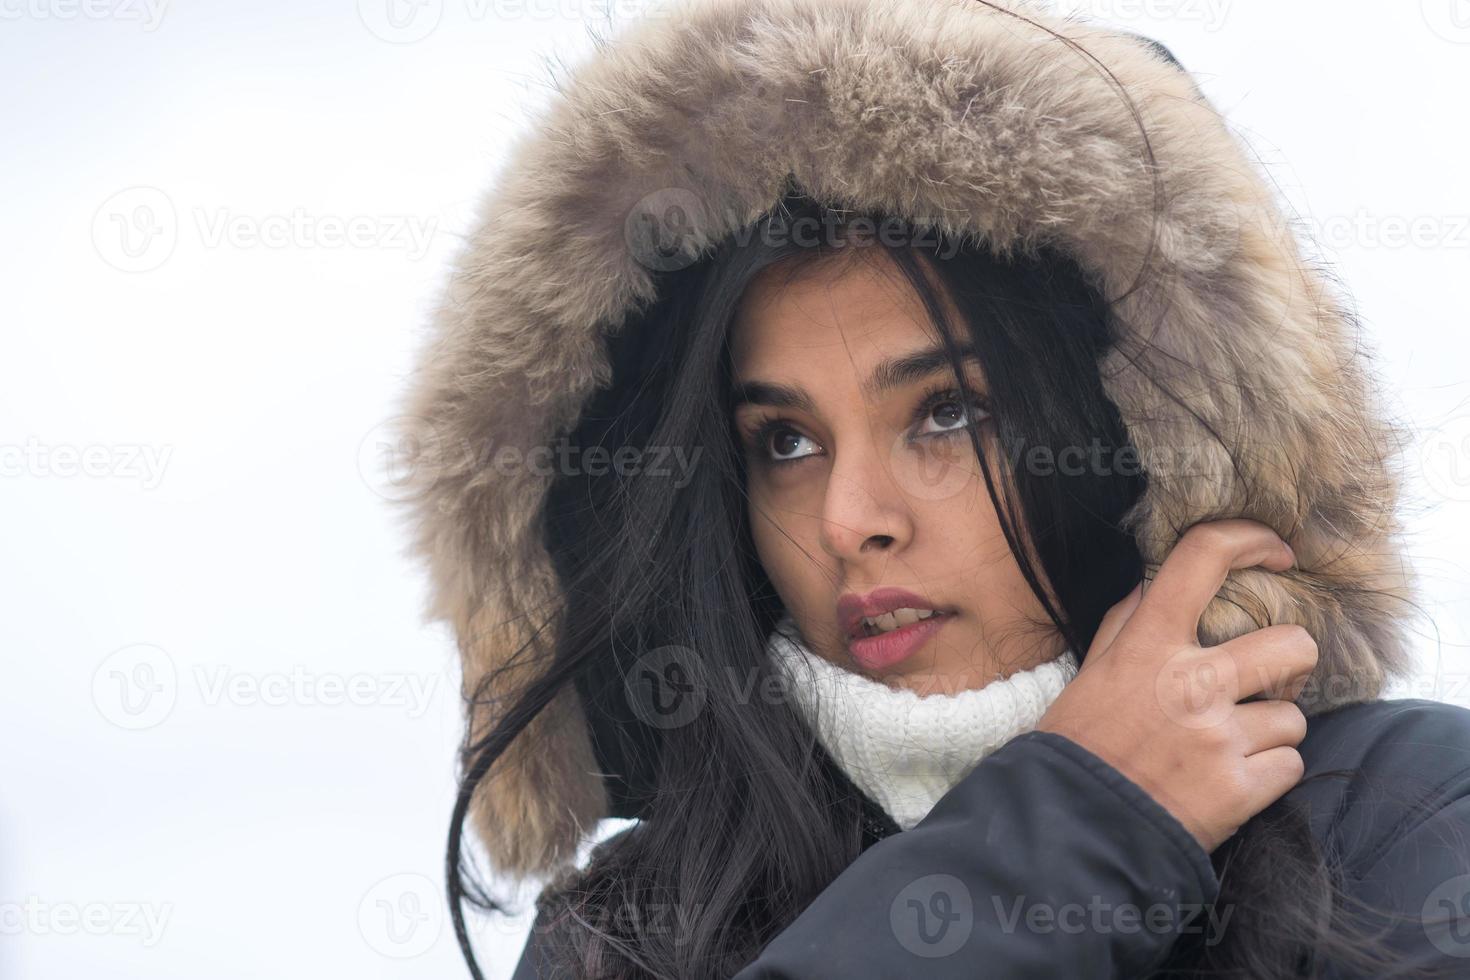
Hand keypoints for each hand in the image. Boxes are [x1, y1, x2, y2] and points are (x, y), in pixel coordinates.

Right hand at [1036, 518, 1314, 852]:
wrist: (1072, 828)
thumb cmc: (1079, 745)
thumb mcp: (1091, 672)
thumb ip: (1126, 624)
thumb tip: (1155, 582)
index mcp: (1147, 644)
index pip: (1203, 558)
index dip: (1250, 538)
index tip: (1276, 552)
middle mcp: (1189, 682)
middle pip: (1292, 645)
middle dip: (1291, 664)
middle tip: (1266, 681)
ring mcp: (1218, 737)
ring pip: (1294, 717)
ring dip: (1270, 733)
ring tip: (1228, 747)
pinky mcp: (1239, 789)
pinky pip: (1290, 766)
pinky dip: (1268, 776)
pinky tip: (1230, 781)